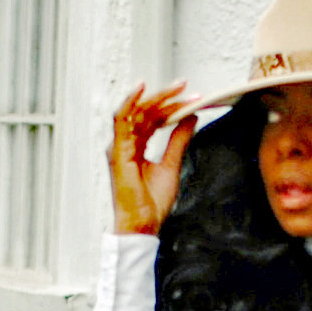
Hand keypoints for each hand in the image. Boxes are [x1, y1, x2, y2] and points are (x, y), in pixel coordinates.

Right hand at [109, 84, 199, 235]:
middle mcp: (126, 144)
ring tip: (177, 87)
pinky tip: (142, 88)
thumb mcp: (172, 164)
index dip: (172, 107)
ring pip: (137, 111)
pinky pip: (121, 119)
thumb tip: (190, 118)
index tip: (193, 98)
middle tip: (186, 86)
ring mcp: (120, 146)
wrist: (143, 224)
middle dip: (167, 97)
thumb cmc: (152, 203)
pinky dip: (130, 101)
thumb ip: (179, 140)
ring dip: (157, 97)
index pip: (153, 119)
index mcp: (136, 147)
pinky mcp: (118, 150)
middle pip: (146, 112)